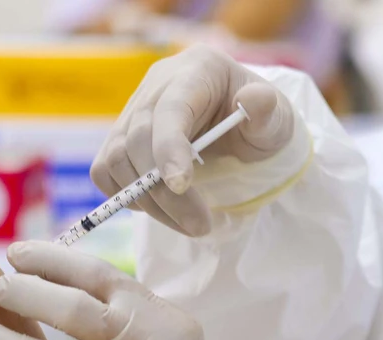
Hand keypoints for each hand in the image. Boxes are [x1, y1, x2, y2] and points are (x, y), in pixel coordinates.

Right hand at [93, 44, 295, 235]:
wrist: (239, 128)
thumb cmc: (258, 123)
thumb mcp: (277, 118)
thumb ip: (268, 111)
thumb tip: (255, 100)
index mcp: (196, 70)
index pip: (168, 109)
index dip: (168, 148)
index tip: (181, 185)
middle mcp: (156, 85)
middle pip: (137, 140)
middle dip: (163, 191)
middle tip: (198, 226)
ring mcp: (132, 111)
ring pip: (117, 159)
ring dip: (148, 202)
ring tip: (187, 223)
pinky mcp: (117, 138)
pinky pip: (105, 171)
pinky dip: (126, 195)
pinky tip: (159, 207)